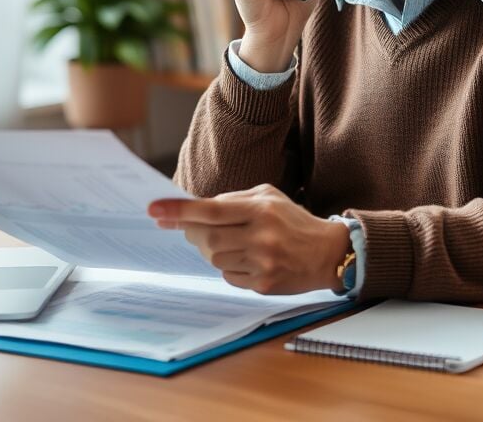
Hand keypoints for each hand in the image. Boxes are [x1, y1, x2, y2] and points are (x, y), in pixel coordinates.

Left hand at [148, 184, 349, 294]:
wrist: (328, 252)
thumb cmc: (292, 221)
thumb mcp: (268, 197)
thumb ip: (233, 200)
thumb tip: (195, 208)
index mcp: (260, 209)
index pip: (210, 210)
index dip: (179, 211)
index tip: (154, 210)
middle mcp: (261, 235)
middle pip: (207, 238)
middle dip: (192, 233)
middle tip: (191, 229)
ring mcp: (263, 262)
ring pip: (215, 259)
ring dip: (213, 250)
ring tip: (232, 243)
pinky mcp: (264, 284)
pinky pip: (229, 277)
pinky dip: (230, 268)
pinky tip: (248, 260)